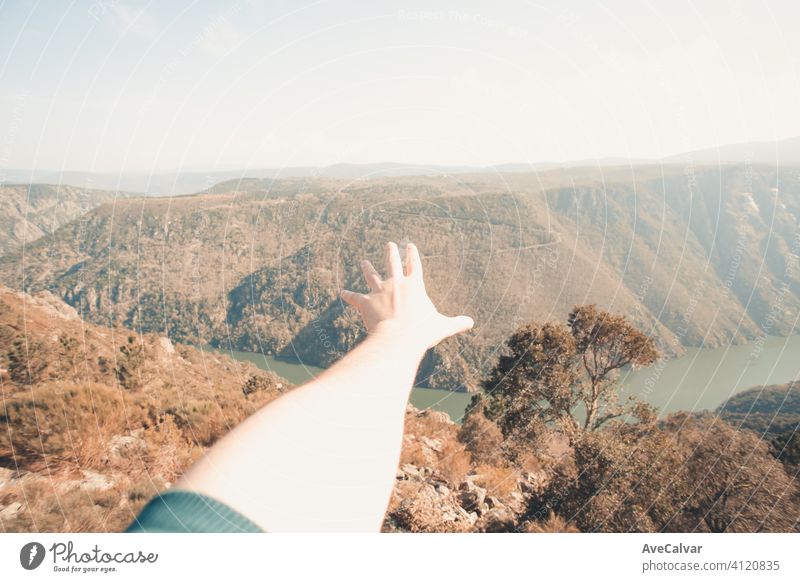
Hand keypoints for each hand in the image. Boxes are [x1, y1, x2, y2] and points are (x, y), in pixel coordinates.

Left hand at [341, 242, 473, 352]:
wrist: (399, 338)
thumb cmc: (422, 332)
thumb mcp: (443, 326)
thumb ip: (456, 322)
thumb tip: (471, 323)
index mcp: (415, 285)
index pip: (416, 265)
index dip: (413, 254)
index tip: (411, 245)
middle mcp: (396, 283)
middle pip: (393, 263)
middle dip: (392, 253)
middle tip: (390, 244)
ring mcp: (379, 292)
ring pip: (371, 276)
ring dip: (367, 268)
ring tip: (363, 261)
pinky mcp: (365, 303)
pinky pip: (355, 297)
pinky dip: (348, 295)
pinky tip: (341, 292)